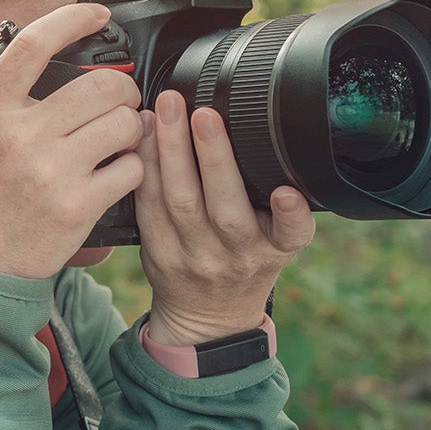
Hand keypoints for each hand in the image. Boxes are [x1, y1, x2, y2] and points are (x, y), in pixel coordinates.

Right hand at [0, 3, 145, 279]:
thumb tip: (30, 63)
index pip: (34, 44)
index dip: (73, 19)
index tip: (97, 15)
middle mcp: (17, 135)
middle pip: (101, 85)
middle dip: (121, 91)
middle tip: (118, 103)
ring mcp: (49, 171)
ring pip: (125, 124)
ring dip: (131, 130)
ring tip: (116, 142)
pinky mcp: (77, 206)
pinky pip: (131, 168)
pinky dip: (132, 170)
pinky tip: (114, 176)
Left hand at [134, 90, 315, 344]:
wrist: (208, 317)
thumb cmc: (245, 262)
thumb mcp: (276, 241)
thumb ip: (278, 206)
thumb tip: (261, 134)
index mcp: (274, 248)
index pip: (290, 233)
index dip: (291, 214)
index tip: (288, 192)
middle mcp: (236, 255)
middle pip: (224, 205)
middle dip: (213, 154)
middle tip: (201, 112)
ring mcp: (194, 257)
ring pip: (179, 203)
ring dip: (169, 152)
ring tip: (163, 112)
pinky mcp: (158, 254)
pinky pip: (147, 209)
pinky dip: (144, 174)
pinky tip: (139, 142)